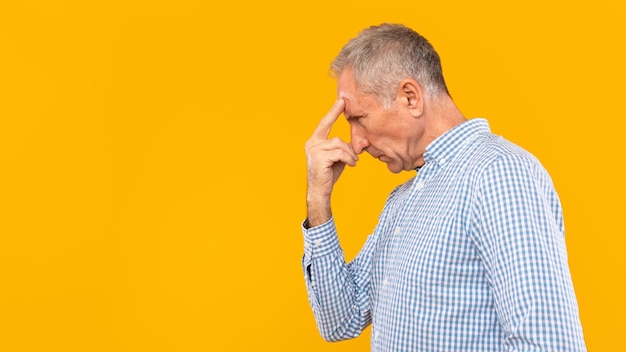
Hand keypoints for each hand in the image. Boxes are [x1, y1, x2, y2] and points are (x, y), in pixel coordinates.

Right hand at [305, 99, 357, 225]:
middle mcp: (312, 143)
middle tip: (348, 126)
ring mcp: (314, 150)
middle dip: (343, 133)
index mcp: (315, 141)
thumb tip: (357, 141)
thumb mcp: (337, 157)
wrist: (320, 191)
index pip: (325, 123)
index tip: (341, 100)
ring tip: (352, 162)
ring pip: (340, 144)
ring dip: (350, 154)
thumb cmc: (329, 174)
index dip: (333, 111)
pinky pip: (340, 153)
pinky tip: (350, 165)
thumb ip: (343, 147)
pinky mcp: (320, 157)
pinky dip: (348, 159)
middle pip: (336, 136)